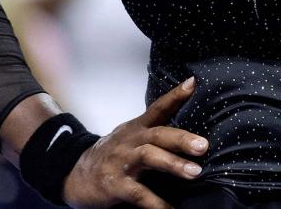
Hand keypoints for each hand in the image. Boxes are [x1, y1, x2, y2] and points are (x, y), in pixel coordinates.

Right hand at [63, 77, 207, 208]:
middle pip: (158, 134)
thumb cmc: (115, 154)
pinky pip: (138, 193)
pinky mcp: (114, 185)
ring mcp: (121, 162)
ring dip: (173, 164)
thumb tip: (193, 133)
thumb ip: (157, 131)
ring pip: (149, 157)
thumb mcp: (132, 136)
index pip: (157, 108)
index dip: (174, 95)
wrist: (77, 175)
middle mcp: (130, 141)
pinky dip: (156, 202)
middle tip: (203, 146)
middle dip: (181, 139)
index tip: (192, 83)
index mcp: (137, 128)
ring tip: (195, 173)